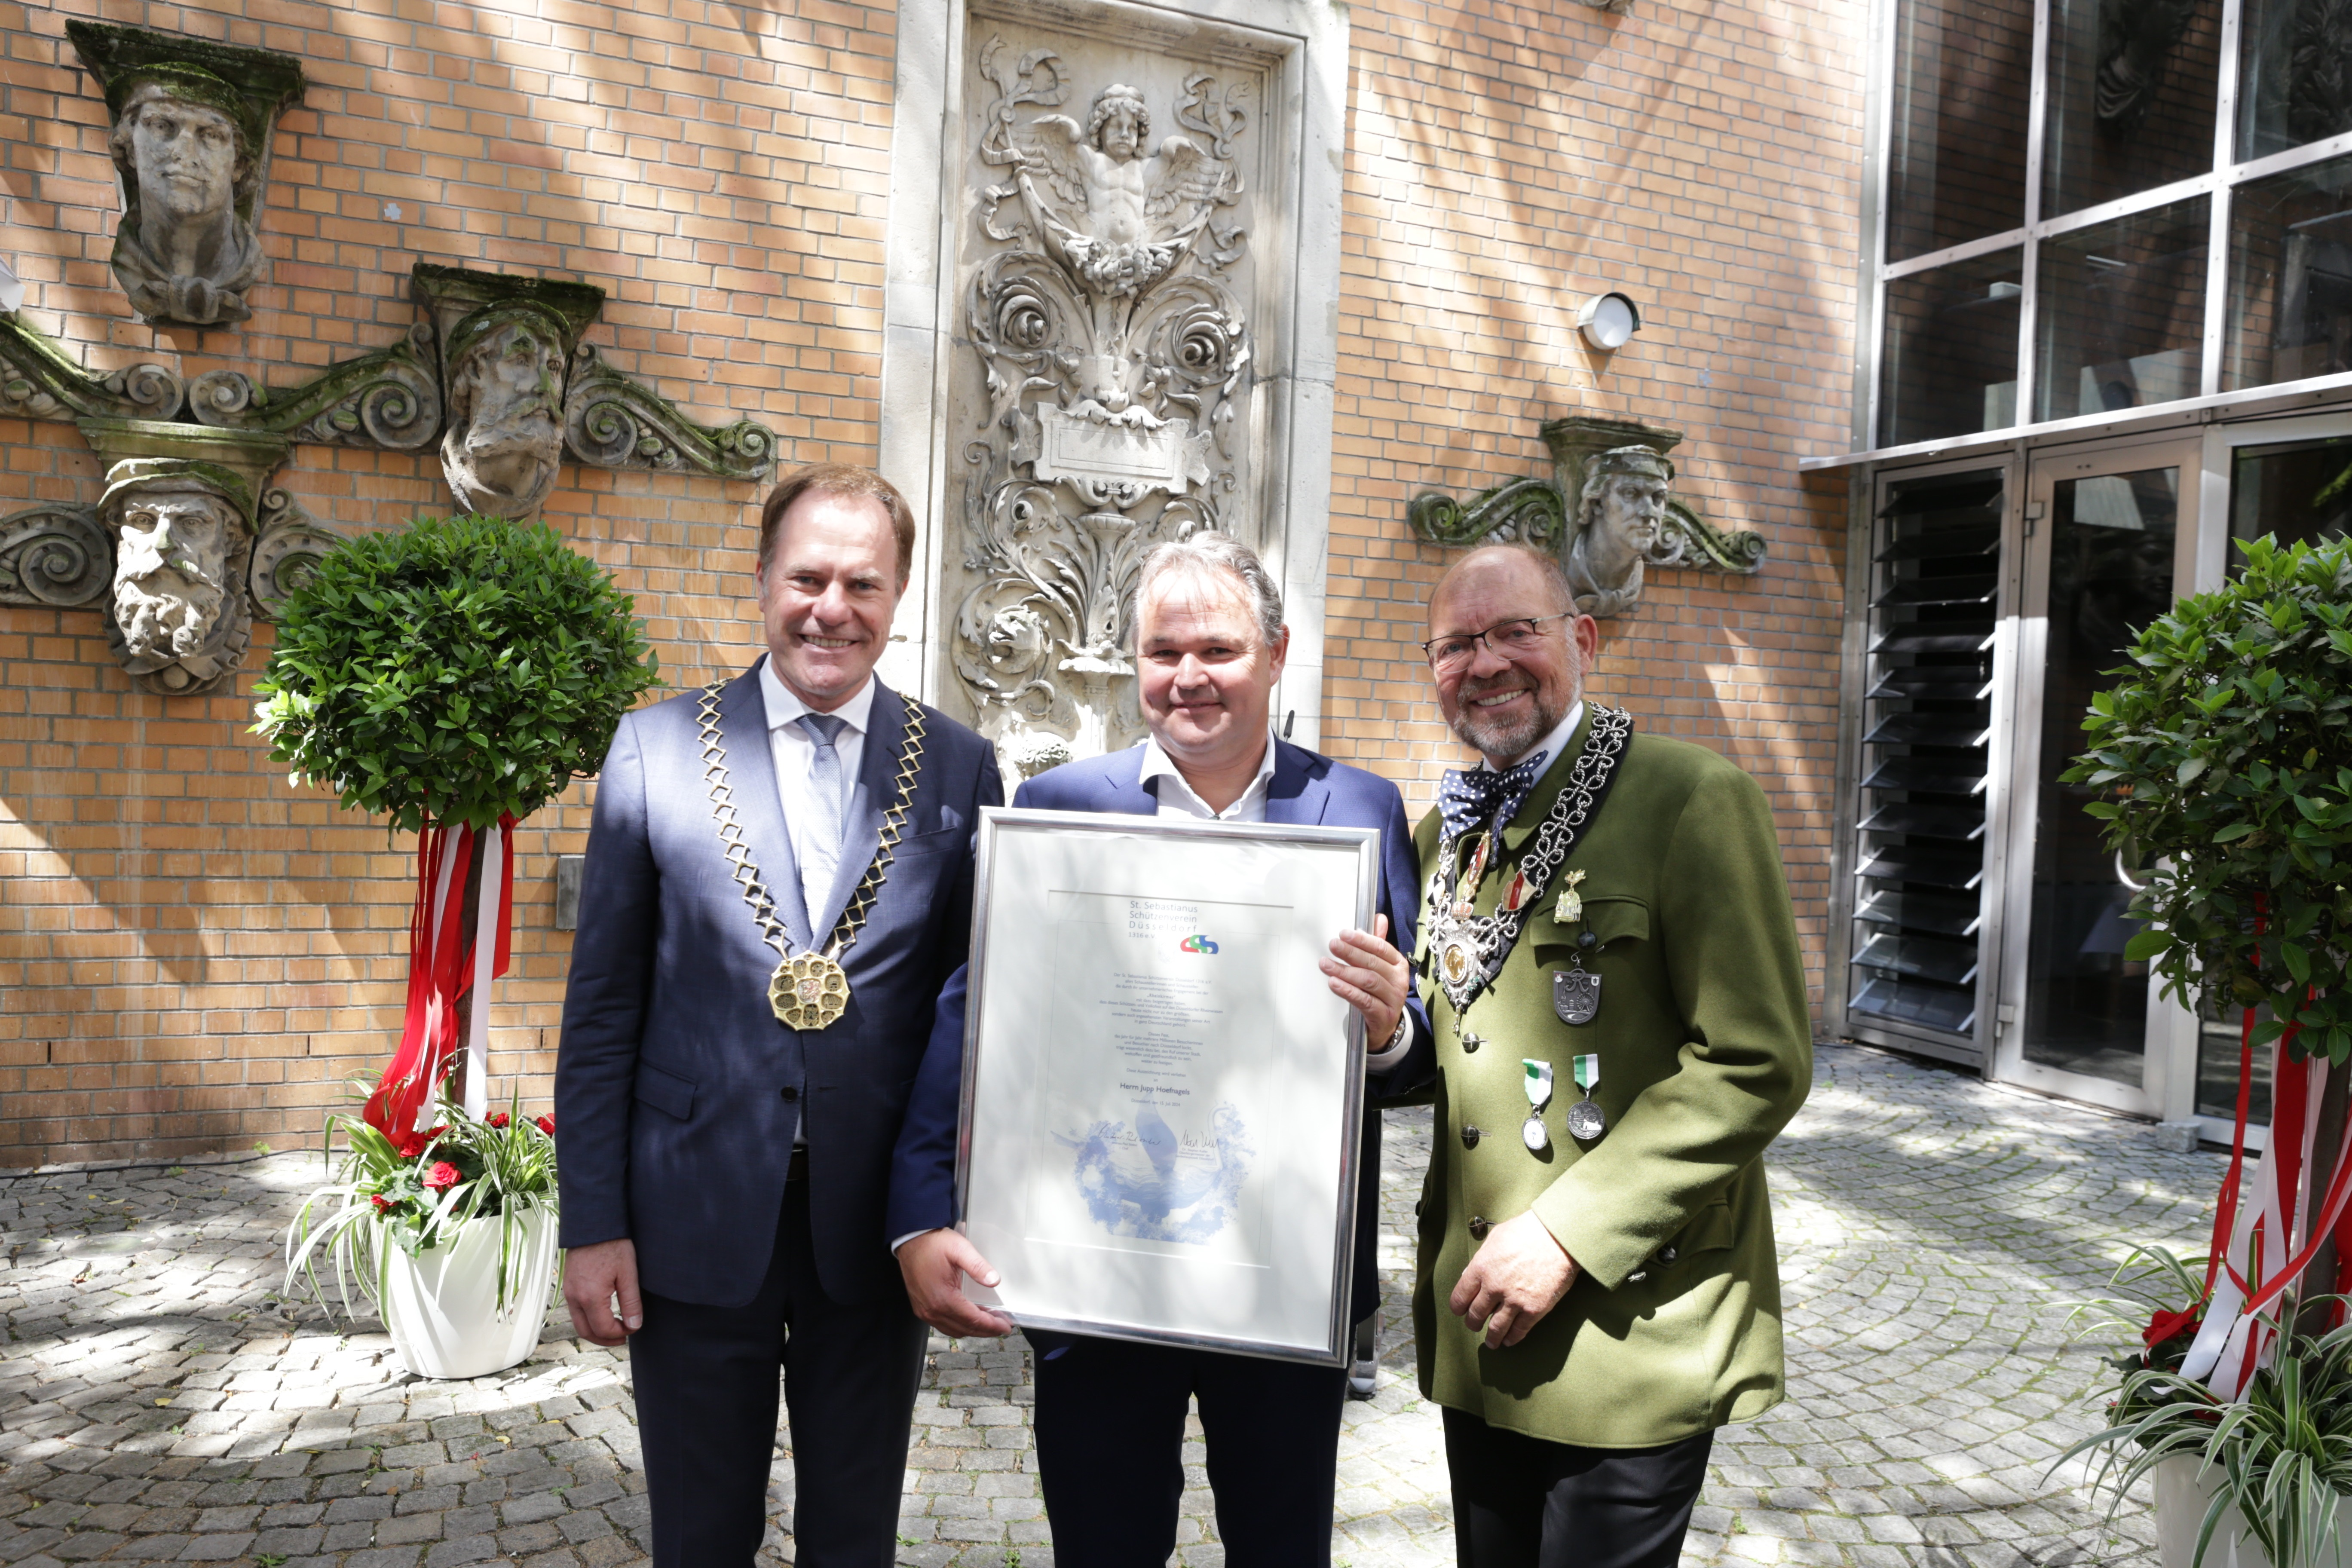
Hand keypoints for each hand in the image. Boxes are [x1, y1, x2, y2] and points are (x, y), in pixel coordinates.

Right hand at [563, 1238, 642, 1346]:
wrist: (593, 1224)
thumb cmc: (613, 1245)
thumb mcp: (628, 1273)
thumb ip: (631, 1302)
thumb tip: (635, 1326)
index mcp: (590, 1297)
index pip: (603, 1329)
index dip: (620, 1333)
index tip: (634, 1329)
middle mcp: (575, 1297)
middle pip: (586, 1332)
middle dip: (605, 1339)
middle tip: (623, 1338)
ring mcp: (568, 1292)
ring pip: (579, 1323)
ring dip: (596, 1331)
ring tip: (615, 1329)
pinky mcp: (568, 1285)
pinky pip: (576, 1311)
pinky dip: (588, 1319)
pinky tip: (603, 1315)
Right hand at [898, 1229, 1014, 1337]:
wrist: (911, 1240)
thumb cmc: (933, 1244)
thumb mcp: (960, 1248)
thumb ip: (978, 1266)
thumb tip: (994, 1281)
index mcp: (942, 1298)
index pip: (972, 1320)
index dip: (991, 1325)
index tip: (1006, 1326)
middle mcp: (932, 1310)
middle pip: (964, 1329)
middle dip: (986, 1330)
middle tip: (1002, 1326)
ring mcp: (925, 1311)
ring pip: (954, 1330)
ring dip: (973, 1328)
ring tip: (990, 1321)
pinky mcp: (922, 1308)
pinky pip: (944, 1324)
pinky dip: (960, 1324)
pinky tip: (971, 1316)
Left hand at [1324, 913, 1408, 1049]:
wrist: (1386, 1025)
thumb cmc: (1380, 992)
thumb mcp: (1381, 967)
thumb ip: (1377, 943)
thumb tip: (1379, 918)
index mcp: (1398, 964)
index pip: (1381, 948)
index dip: (1362, 940)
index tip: (1344, 934)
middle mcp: (1399, 980)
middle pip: (1373, 963)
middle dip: (1350, 953)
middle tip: (1333, 945)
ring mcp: (1393, 999)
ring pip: (1368, 981)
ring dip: (1345, 971)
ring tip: (1326, 964)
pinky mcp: (1383, 1015)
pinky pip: (1364, 1001)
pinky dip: (1348, 991)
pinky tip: (1334, 983)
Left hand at [1448, 1212, 1578, 1348]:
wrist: (1558, 1236)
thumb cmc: (1527, 1231)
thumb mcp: (1496, 1237)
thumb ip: (1481, 1258)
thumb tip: (1470, 1273)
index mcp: (1481, 1268)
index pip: (1460, 1297)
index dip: (1458, 1307)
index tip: (1460, 1311)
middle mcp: (1494, 1287)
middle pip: (1475, 1315)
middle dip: (1473, 1323)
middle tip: (1474, 1326)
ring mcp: (1514, 1300)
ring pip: (1495, 1329)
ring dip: (1491, 1338)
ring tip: (1491, 1343)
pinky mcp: (1534, 1309)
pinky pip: (1519, 1331)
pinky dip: (1512, 1339)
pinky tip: (1510, 1340)